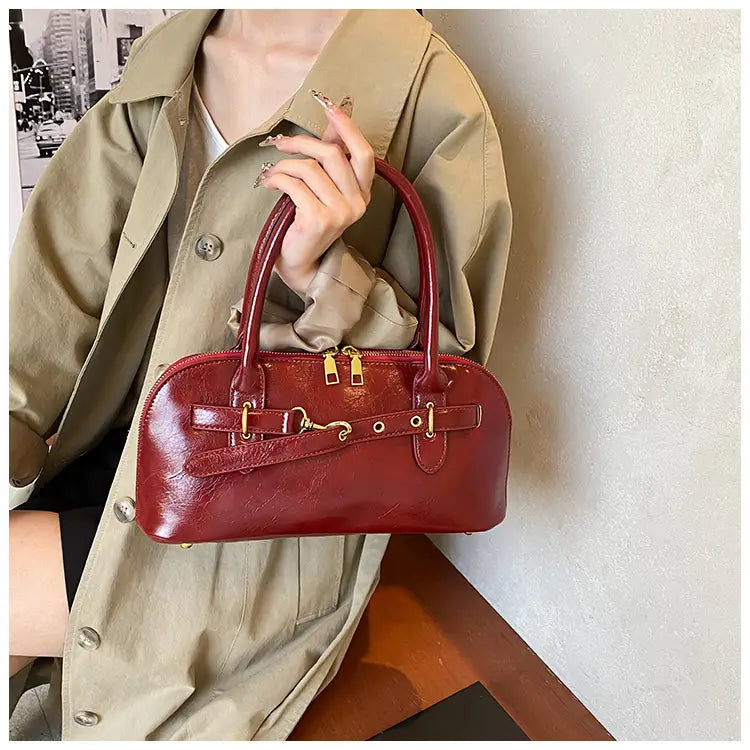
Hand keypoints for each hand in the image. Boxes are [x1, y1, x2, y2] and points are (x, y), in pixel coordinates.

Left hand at [254, 90, 374, 294]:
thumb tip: (333, 124)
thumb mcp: (324, 188)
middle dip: (302, 143)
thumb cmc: (308, 224)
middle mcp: (357, 203)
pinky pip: (294, 185)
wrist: (300, 262)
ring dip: (284, 165)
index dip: (347, 127)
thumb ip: (330, 158)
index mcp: (363, 193)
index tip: (329, 106)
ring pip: (310, 168)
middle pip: (333, 154)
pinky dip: (276, 179)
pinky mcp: (319, 218)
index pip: (362, 153)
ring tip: (271, 172)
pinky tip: (268, 183)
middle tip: (280, 145)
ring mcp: (340, 212)